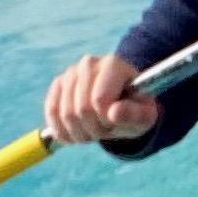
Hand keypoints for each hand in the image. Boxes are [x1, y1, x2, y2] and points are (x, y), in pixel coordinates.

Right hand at [44, 52, 162, 146]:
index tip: (117, 119)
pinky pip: (52, 114)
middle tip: (107, 128)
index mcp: (113, 65)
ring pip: (66, 115)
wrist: (121, 104)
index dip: (107, 119)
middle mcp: (89, 63)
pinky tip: (78, 132)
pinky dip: (64, 132)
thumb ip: (135, 115)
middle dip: (95, 129)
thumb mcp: (145, 116)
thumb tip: (114, 112)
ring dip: (81, 133)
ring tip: (95, 128)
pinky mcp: (58, 85)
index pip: (99, 100)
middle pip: (82, 109)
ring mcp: (70, 73)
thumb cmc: (134, 110)